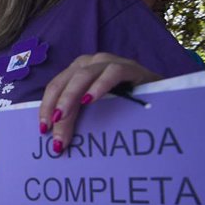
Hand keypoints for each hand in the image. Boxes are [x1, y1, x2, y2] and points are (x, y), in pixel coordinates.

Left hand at [39, 53, 161, 152]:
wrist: (161, 94)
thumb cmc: (123, 103)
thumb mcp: (96, 109)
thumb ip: (78, 116)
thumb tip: (57, 141)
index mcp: (77, 71)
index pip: (54, 86)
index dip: (46, 106)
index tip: (43, 129)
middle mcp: (90, 63)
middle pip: (65, 82)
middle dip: (56, 108)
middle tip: (53, 131)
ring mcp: (109, 62)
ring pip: (83, 76)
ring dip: (70, 97)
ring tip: (62, 117)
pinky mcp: (130, 67)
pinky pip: (112, 72)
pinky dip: (99, 86)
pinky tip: (91, 100)